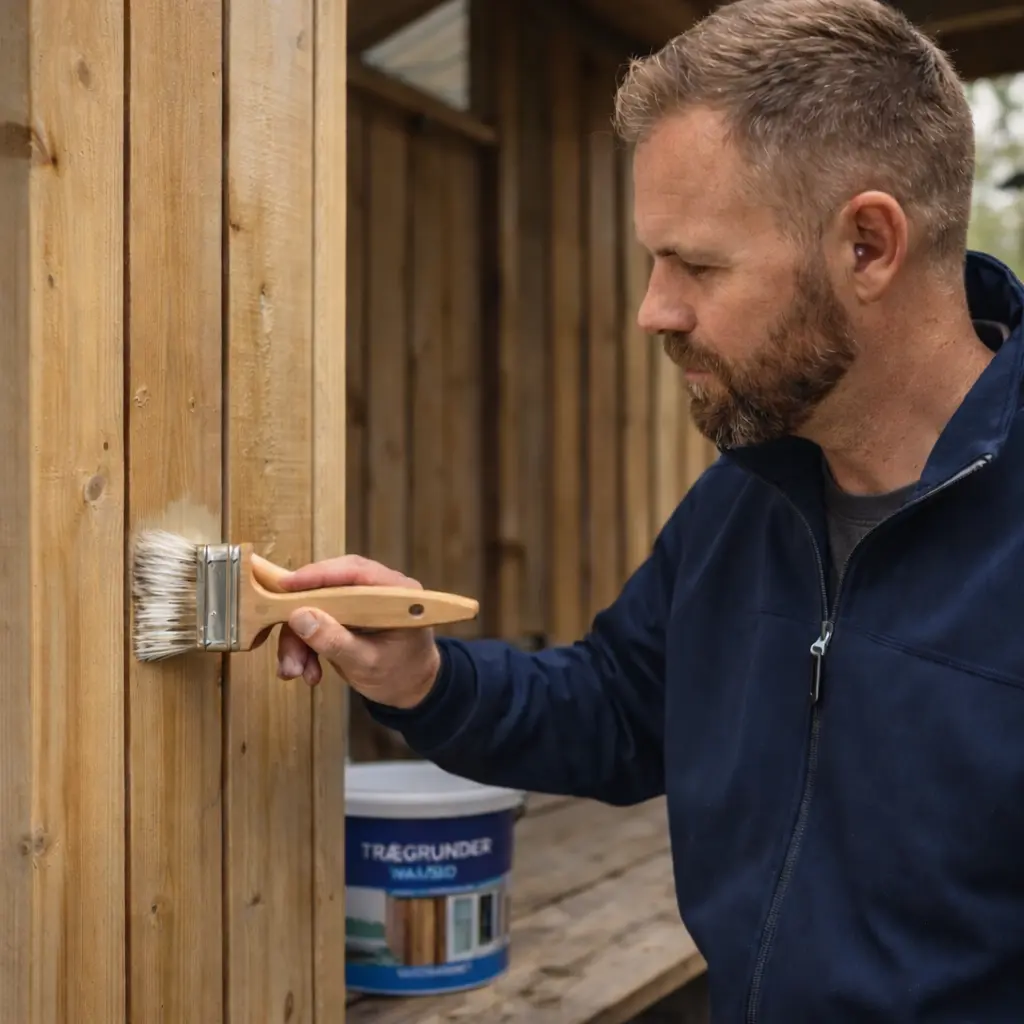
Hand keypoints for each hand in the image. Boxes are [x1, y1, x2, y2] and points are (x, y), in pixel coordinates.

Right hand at [272, 554, 441, 707]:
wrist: (409, 690)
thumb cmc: (400, 675)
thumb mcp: (367, 664)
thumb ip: (335, 641)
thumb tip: (299, 616)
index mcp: (396, 593)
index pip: (355, 571)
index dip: (319, 575)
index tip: (286, 586)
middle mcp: (377, 589)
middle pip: (327, 587)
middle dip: (301, 618)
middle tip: (286, 645)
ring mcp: (359, 601)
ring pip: (315, 606)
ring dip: (298, 639)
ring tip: (294, 671)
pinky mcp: (344, 613)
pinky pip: (314, 620)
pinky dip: (303, 645)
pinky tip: (306, 671)